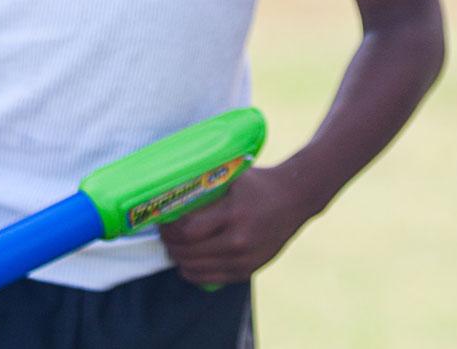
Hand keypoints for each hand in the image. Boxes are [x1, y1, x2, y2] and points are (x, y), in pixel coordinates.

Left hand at [159, 166, 309, 284]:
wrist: (295, 199)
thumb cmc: (259, 184)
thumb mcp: (234, 177)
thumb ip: (207, 185)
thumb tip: (172, 190)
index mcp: (233, 214)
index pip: (188, 230)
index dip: (169, 228)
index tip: (161, 218)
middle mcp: (237, 240)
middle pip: (187, 252)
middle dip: (169, 243)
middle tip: (164, 232)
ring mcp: (242, 260)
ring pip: (194, 269)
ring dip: (178, 258)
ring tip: (174, 245)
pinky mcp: (246, 271)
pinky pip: (209, 279)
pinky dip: (193, 271)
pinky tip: (189, 259)